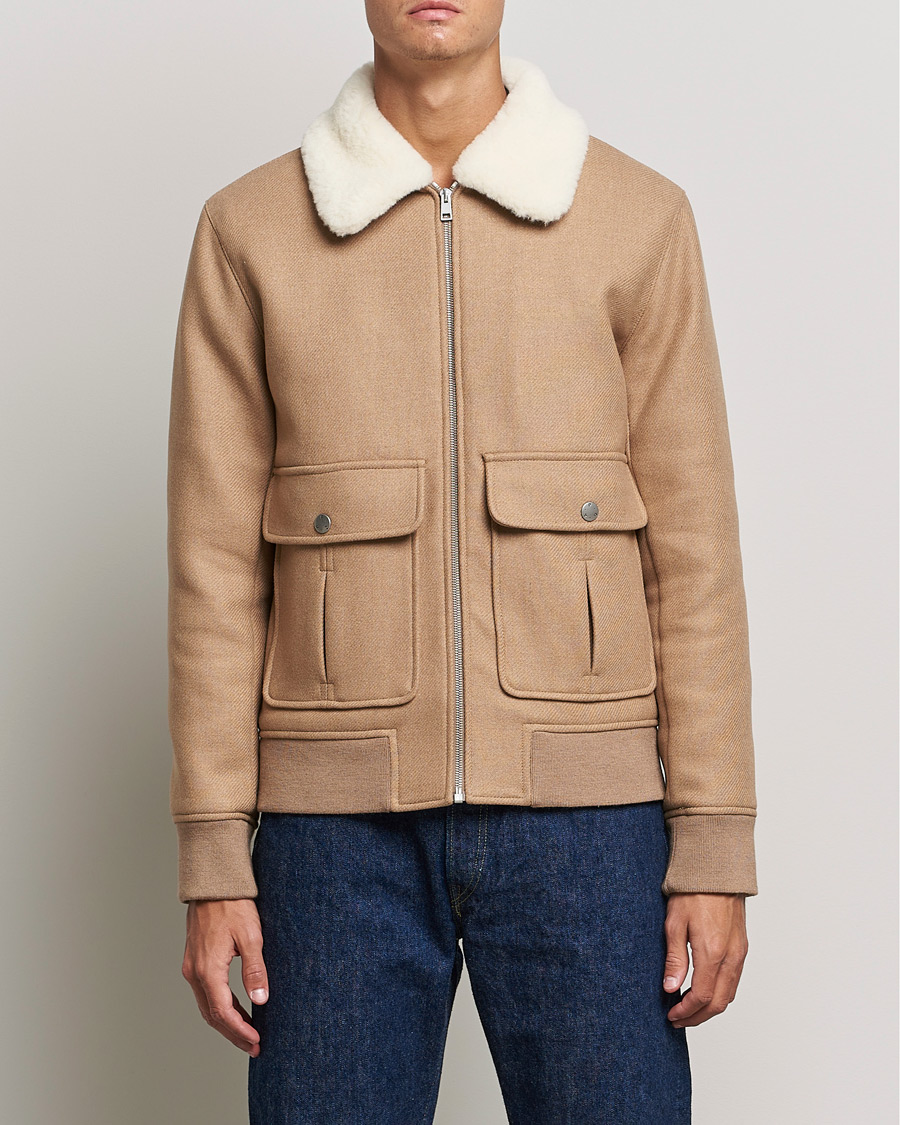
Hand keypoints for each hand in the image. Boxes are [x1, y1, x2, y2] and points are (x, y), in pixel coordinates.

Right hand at [181, 898, 268, 1055]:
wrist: (213, 884)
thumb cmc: (233, 906)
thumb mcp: (251, 936)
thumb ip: (255, 969)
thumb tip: (261, 999)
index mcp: (208, 970)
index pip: (223, 1013)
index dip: (240, 1031)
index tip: (256, 1042)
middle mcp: (195, 973)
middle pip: (213, 1015)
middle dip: (233, 1033)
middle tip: (254, 1046)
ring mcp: (192, 967)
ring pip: (207, 1005)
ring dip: (226, 1022)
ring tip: (247, 1033)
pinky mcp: (195, 961)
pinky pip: (206, 993)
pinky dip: (221, 1006)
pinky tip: (236, 1009)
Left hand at [663, 892, 748, 1027]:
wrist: (717, 870)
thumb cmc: (693, 892)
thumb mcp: (674, 923)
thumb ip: (674, 959)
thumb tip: (670, 988)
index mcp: (712, 952)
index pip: (701, 996)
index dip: (686, 1011)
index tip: (671, 1016)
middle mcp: (731, 956)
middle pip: (719, 1003)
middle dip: (698, 1016)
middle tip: (678, 1019)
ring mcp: (740, 953)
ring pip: (729, 994)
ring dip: (710, 1007)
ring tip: (688, 1008)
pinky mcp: (742, 947)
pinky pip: (734, 980)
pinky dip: (720, 993)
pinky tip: (704, 990)